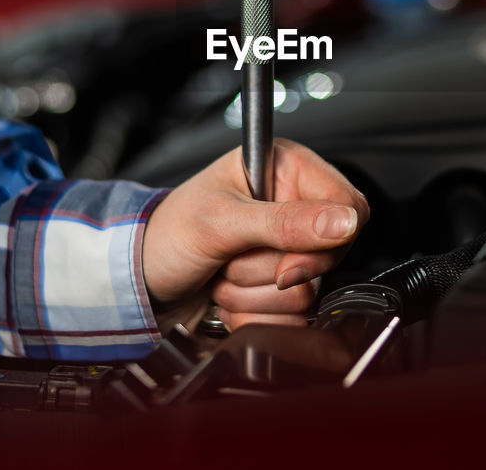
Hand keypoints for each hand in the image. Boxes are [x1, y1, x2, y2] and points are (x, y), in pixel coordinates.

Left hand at [142, 139, 368, 331]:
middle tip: (233, 259)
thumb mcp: (221, 221)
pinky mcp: (279, 289)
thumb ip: (285, 221)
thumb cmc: (167, 233)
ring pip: (308, 291)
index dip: (327, 238)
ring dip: (253, 292)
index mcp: (285, 170)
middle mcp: (292, 207)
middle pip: (329, 254)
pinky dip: (252, 314)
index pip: (347, 204)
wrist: (138, 280)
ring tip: (221, 273)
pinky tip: (226, 296)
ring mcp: (287, 251)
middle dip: (273, 270)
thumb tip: (344, 221)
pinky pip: (292, 316)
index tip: (289, 261)